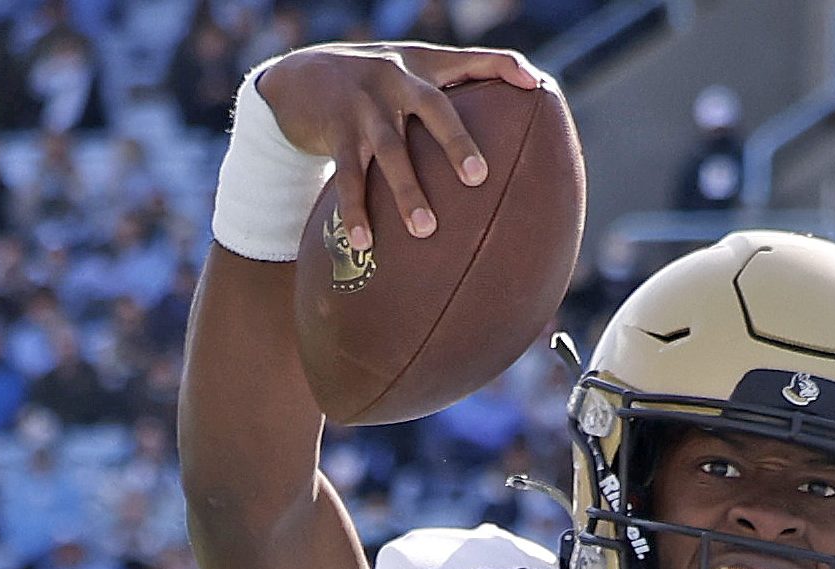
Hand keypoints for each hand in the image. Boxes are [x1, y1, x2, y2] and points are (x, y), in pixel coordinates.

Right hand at [257, 42, 543, 249]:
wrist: (300, 77)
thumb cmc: (376, 82)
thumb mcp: (414, 70)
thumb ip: (465, 78)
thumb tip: (532, 89)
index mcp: (422, 66)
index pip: (469, 60)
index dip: (501, 66)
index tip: (534, 85)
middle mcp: (395, 79)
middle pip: (432, 109)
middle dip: (456, 142)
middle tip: (479, 178)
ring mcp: (363, 105)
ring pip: (390, 150)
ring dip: (406, 192)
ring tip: (425, 231)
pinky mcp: (335, 131)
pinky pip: (348, 176)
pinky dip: (355, 210)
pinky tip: (364, 243)